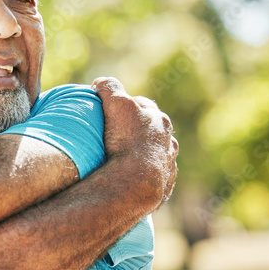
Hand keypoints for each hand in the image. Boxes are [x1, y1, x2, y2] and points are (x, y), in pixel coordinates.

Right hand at [92, 77, 177, 205]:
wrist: (136, 181)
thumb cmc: (126, 140)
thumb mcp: (116, 105)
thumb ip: (110, 88)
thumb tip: (100, 82)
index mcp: (159, 120)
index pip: (144, 105)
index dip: (128, 104)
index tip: (112, 109)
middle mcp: (168, 141)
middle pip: (153, 130)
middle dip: (139, 129)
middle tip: (118, 134)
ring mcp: (168, 165)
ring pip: (157, 155)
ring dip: (144, 154)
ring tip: (124, 160)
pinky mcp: (164, 187)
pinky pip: (153, 178)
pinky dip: (144, 176)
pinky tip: (131, 180)